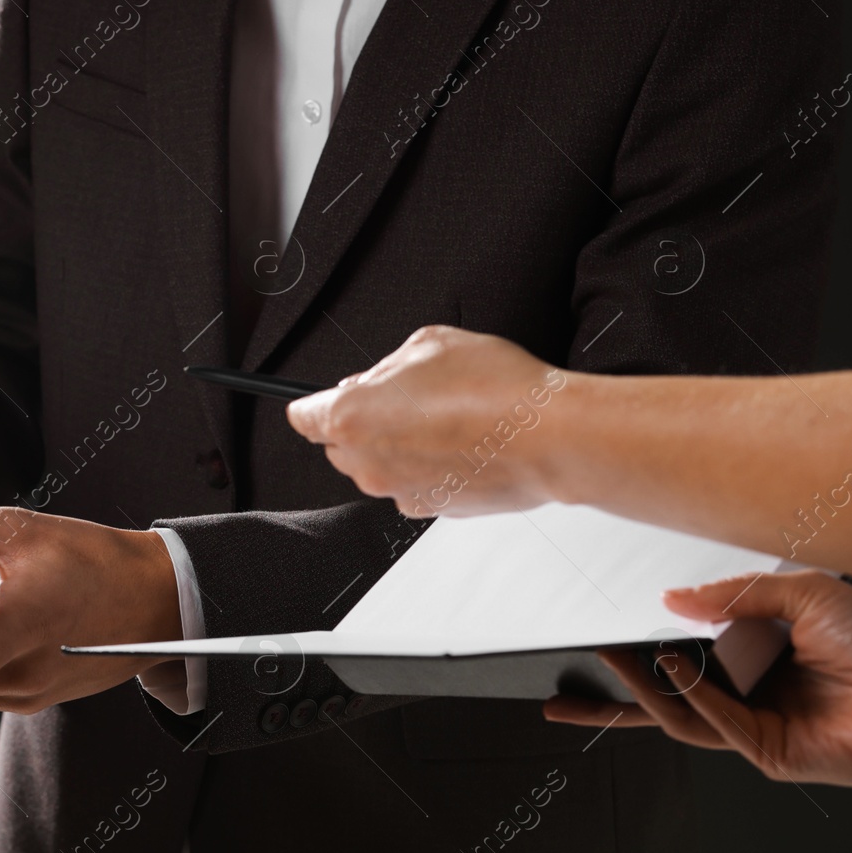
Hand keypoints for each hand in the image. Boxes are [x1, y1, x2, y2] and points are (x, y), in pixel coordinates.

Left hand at [285, 325, 569, 516]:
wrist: (549, 437)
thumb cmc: (494, 389)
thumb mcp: (428, 343)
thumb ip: (386, 366)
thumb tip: (374, 380)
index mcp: (352, 419)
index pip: (302, 417)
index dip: (315, 403)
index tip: (325, 399)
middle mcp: (368, 464)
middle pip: (339, 445)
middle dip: (361, 421)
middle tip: (405, 397)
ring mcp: (399, 492)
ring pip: (378, 466)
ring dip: (396, 445)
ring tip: (444, 417)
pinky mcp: (433, 509)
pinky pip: (414, 483)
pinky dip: (427, 467)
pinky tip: (461, 442)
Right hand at [544, 572, 851, 786]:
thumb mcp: (803, 595)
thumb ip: (734, 594)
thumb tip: (675, 599)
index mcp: (754, 656)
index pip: (683, 656)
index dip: (641, 650)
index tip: (606, 634)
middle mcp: (750, 693)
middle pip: (665, 697)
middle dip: (614, 691)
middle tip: (582, 663)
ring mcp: (755, 725)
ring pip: (679, 712)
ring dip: (644, 685)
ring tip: (617, 657)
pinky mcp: (767, 752)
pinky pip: (715, 723)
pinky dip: (689, 693)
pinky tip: (672, 665)